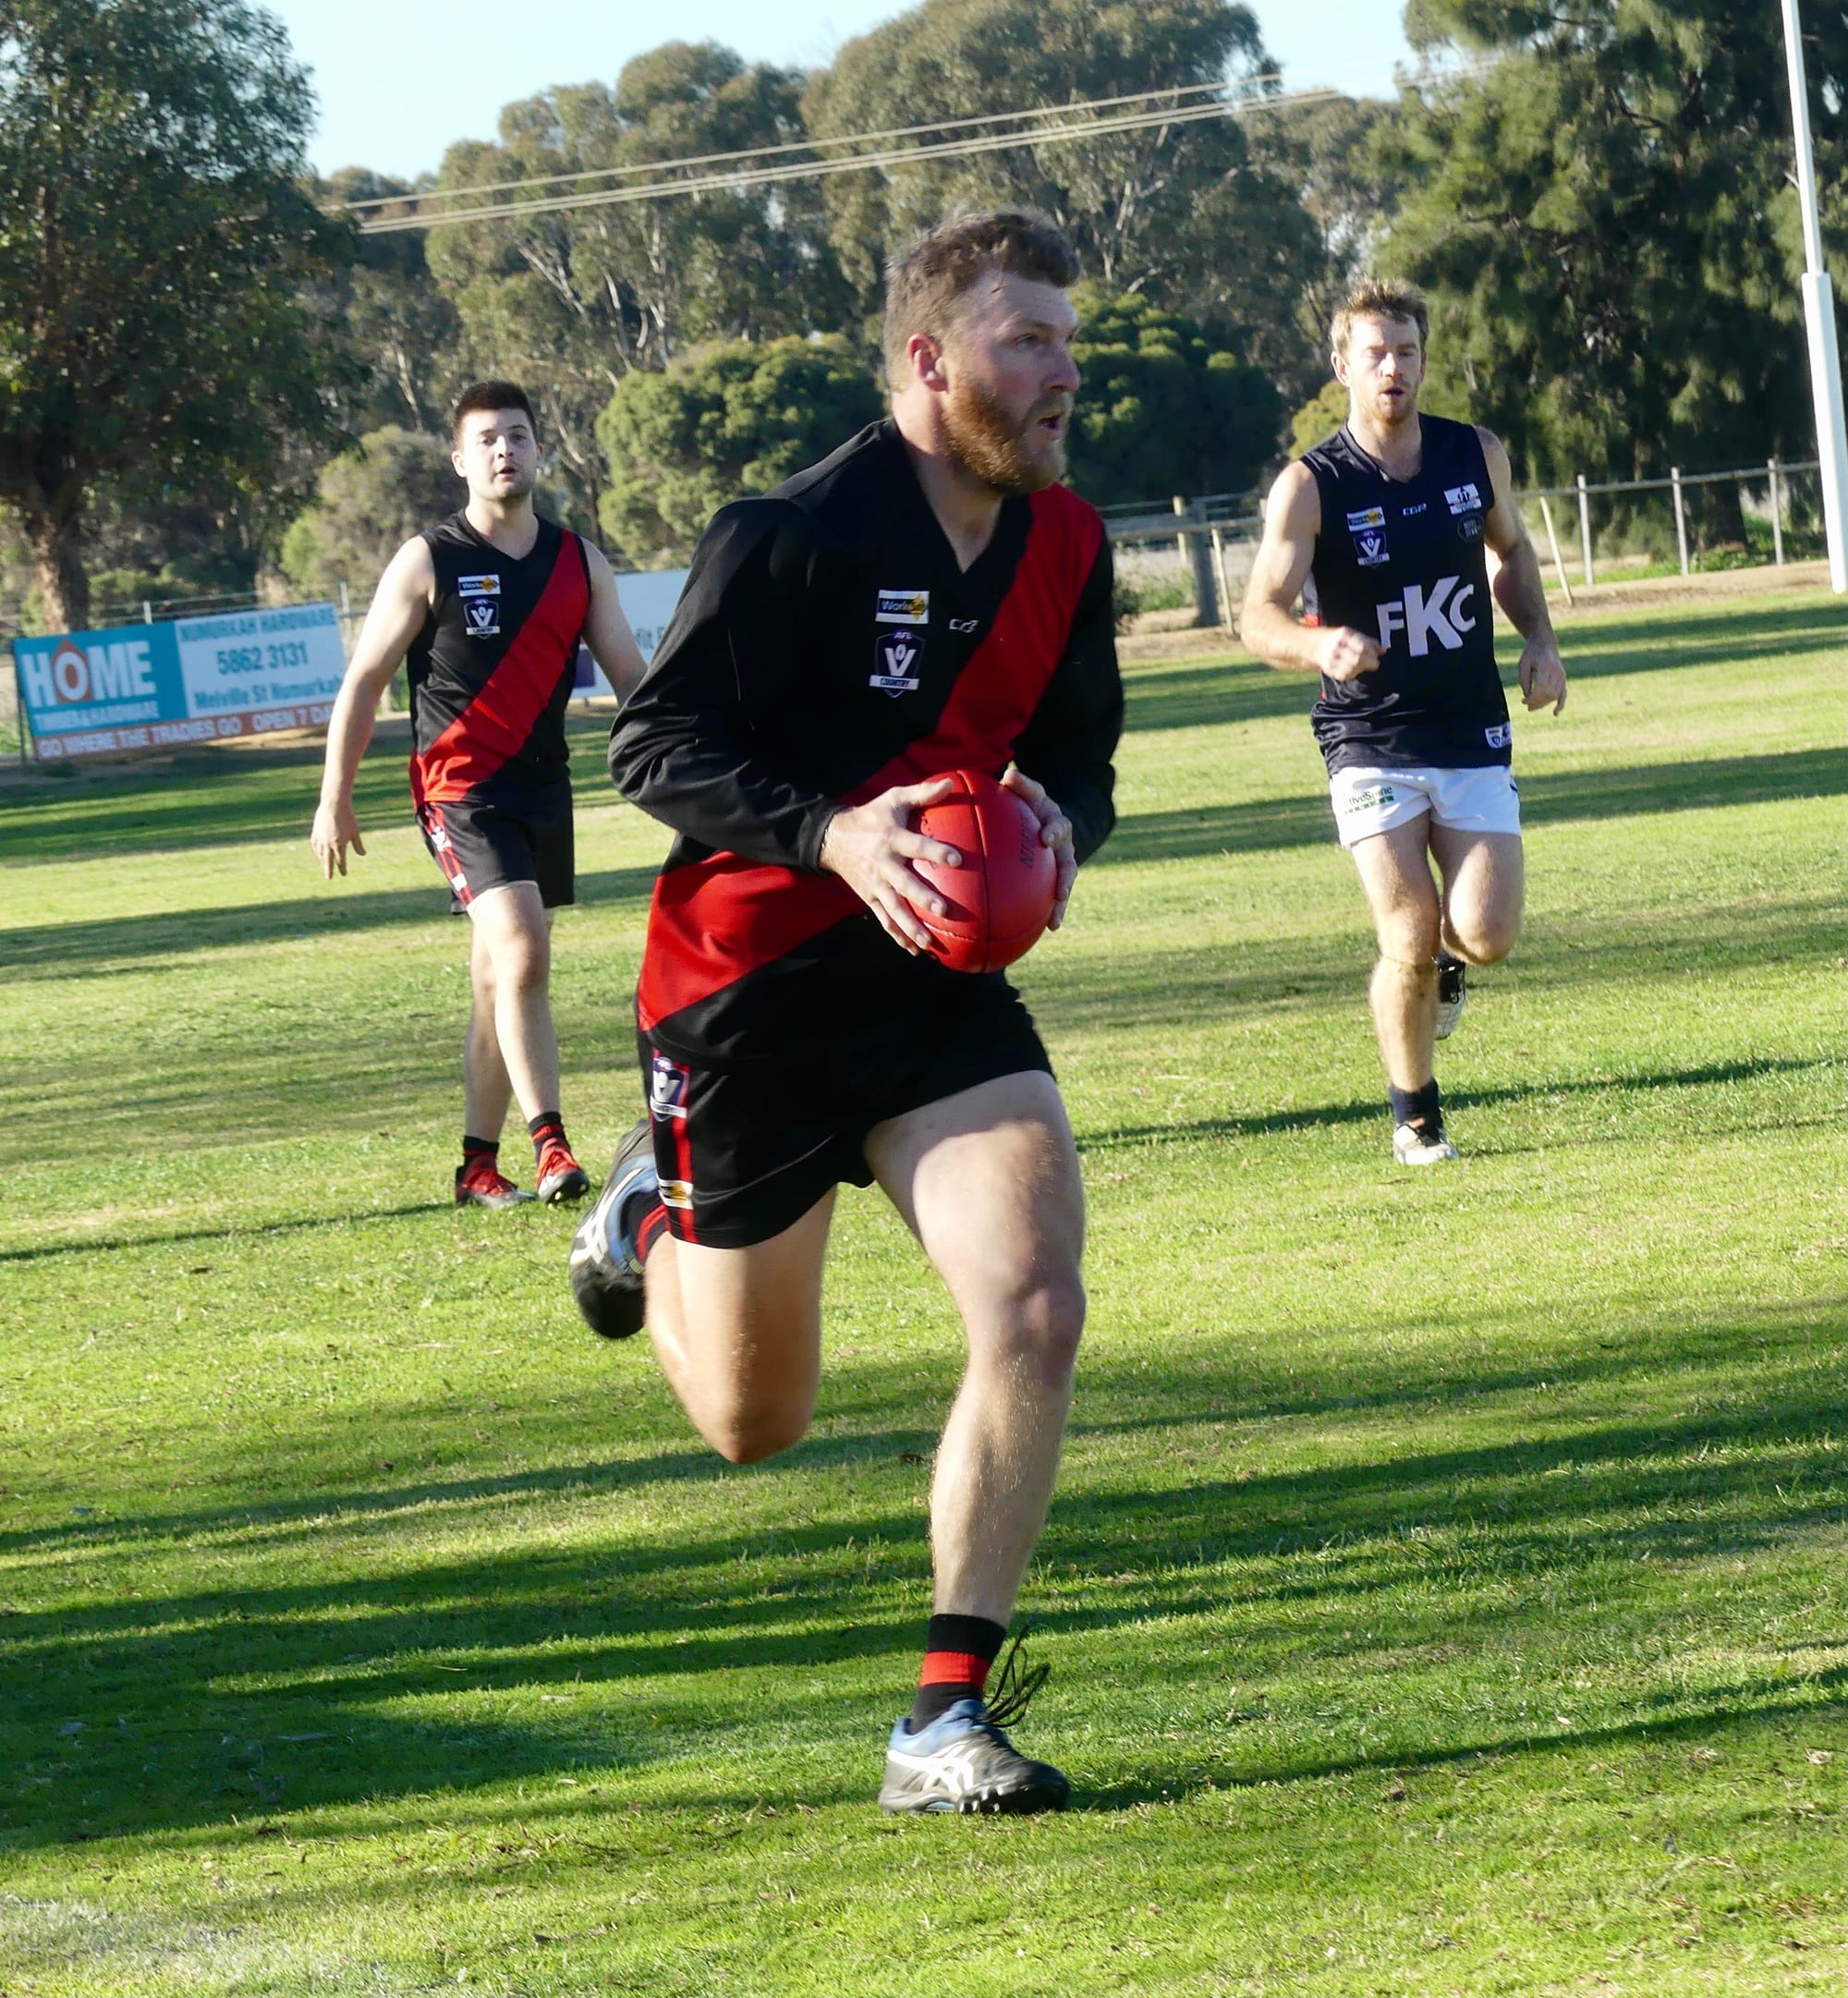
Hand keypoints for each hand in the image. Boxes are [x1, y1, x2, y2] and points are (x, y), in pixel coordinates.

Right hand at [311, 797, 365, 877]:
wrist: (334, 805)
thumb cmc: (348, 818)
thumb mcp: (355, 832)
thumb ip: (358, 845)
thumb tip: (363, 855)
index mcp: (339, 845)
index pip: (340, 861)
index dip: (342, 868)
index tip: (344, 874)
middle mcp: (328, 844)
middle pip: (327, 861)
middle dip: (328, 870)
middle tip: (329, 878)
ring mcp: (320, 839)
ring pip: (320, 854)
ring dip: (323, 861)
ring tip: (325, 866)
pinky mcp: (315, 833)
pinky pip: (315, 846)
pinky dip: (317, 851)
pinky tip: (319, 854)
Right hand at [818, 776, 962, 953]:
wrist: (834, 838)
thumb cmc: (873, 816)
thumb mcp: (893, 798)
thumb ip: (923, 793)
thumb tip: (952, 783)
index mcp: (891, 838)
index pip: (916, 845)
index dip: (935, 852)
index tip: (957, 860)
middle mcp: (883, 864)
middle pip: (904, 884)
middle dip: (923, 898)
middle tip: (944, 910)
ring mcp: (875, 884)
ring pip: (893, 909)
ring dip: (910, 927)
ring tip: (929, 943)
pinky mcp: (869, 898)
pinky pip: (884, 919)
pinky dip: (898, 935)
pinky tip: (915, 950)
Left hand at [1001, 763, 1076, 930]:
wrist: (1044, 819)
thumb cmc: (1030, 804)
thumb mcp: (1027, 793)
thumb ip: (1021, 786)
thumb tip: (1009, 775)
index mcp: (1057, 823)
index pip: (1059, 825)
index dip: (1054, 831)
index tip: (1045, 839)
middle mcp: (1064, 846)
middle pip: (1069, 863)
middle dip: (1065, 878)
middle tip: (1060, 891)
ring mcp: (1062, 864)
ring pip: (1064, 885)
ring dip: (1060, 904)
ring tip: (1053, 922)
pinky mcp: (1055, 879)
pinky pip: (1052, 898)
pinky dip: (1049, 913)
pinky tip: (1042, 931)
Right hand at [1317, 624, 1381, 681]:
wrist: (1317, 645)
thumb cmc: (1341, 638)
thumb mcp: (1354, 634)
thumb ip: (1370, 642)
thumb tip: (1384, 650)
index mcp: (1343, 635)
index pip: (1362, 647)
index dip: (1372, 653)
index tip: (1376, 656)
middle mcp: (1335, 647)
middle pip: (1357, 659)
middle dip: (1369, 663)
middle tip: (1374, 664)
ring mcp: (1331, 659)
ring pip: (1352, 669)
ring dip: (1361, 668)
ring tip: (1362, 665)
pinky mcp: (1328, 669)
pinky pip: (1345, 675)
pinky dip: (1353, 673)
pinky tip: (1354, 670)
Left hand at [1518, 640, 1567, 714]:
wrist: (1545, 643)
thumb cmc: (1531, 653)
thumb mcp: (1523, 664)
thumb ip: (1524, 681)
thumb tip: (1528, 697)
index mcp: (1546, 665)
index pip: (1541, 687)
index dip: (1532, 697)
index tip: (1523, 701)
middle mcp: (1557, 671)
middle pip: (1549, 693)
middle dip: (1537, 702)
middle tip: (1526, 706)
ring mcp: (1562, 675)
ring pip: (1555, 695)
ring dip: (1544, 704)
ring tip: (1532, 708)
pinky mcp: (1563, 678)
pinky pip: (1564, 693)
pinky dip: (1560, 704)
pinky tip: (1555, 713)